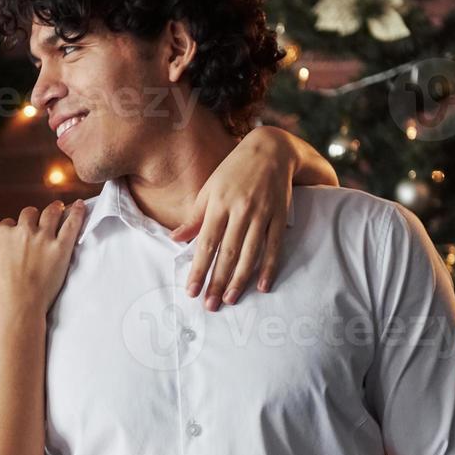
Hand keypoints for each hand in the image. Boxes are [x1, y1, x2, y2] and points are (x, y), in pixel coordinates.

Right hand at [0, 200, 86, 315]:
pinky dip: (77, 213)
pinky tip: (81, 206)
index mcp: (1, 235)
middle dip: (33, 215)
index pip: (8, 223)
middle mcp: (22, 231)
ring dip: (55, 208)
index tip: (17, 234)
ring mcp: (43, 238)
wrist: (17, 308)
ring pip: (51, 213)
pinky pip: (71, 224)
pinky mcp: (61, 248)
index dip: (12, 228)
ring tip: (59, 207)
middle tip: (40, 218)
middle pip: (29, 214)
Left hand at [170, 127, 300, 310]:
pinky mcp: (280, 216)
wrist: (271, 149)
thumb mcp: (209, 188)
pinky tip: (263, 286)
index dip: (198, 269)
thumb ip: (194, 217)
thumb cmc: (233, 170)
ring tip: (230, 299)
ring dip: (240, 279)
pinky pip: (274, 246)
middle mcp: (240, 210)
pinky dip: (269, 267)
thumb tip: (175, 239)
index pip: (206, 244)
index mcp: (218, 204)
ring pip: (250, 253)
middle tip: (210, 305)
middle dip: (217, 281)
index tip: (191, 291)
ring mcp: (262, 213)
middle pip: (227, 253)